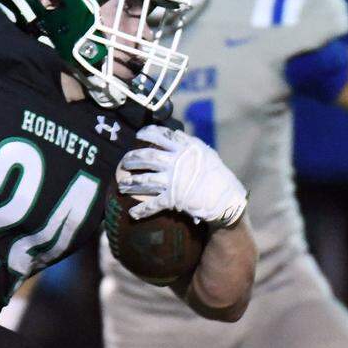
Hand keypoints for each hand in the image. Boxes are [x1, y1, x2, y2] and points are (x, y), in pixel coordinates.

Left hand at [118, 124, 247, 226]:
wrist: (226, 198)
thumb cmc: (218, 175)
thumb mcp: (206, 154)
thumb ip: (189, 147)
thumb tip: (175, 139)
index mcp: (186, 148)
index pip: (163, 135)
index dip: (148, 133)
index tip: (139, 135)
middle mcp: (177, 162)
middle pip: (147, 157)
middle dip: (132, 159)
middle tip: (124, 162)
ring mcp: (173, 180)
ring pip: (145, 180)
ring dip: (131, 183)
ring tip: (121, 185)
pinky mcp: (172, 199)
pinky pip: (152, 205)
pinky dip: (141, 210)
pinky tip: (132, 213)